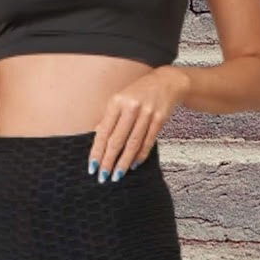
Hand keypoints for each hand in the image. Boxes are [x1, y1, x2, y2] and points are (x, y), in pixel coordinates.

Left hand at [87, 65, 189, 182]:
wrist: (166, 82)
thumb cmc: (138, 93)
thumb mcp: (120, 100)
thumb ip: (109, 118)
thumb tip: (96, 136)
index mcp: (117, 102)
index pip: (104, 132)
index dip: (97, 151)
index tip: (93, 167)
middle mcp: (131, 107)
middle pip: (117, 140)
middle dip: (109, 161)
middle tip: (103, 177)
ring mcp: (146, 113)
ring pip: (133, 144)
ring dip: (124, 162)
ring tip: (117, 175)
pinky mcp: (159, 119)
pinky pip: (148, 142)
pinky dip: (140, 155)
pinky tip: (133, 165)